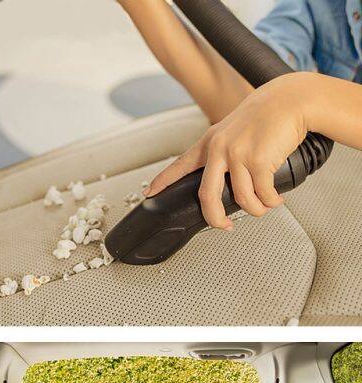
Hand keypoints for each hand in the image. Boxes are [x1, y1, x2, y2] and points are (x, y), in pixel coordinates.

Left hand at [146, 72, 315, 229]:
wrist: (292, 99)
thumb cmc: (266, 114)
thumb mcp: (234, 129)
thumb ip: (223, 150)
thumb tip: (224, 177)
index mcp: (210, 142)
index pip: (179, 165)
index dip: (162, 182)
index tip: (149, 194)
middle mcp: (220, 149)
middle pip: (207, 196)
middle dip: (214, 217)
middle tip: (223, 226)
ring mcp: (238, 155)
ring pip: (242, 199)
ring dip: (256, 209)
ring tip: (264, 206)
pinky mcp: (259, 160)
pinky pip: (263, 193)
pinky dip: (270, 201)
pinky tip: (275, 199)